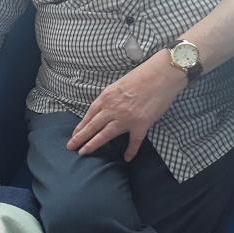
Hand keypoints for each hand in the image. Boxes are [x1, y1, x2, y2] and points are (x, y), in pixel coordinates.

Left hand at [67, 50, 187, 160]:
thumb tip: (104, 108)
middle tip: (70, 147)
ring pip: (105, 135)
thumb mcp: (119, 84)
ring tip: (83, 153)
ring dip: (93, 144)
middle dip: (80, 138)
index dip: (81, 126)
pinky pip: (134, 141)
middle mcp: (113, 109)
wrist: (163, 74)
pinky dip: (131, 151)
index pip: (89, 115)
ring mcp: (126, 118)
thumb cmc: (143, 75)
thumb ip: (111, 98)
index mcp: (107, 97)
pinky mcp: (141, 124)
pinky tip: (127, 158)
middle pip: (92, 126)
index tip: (74, 135)